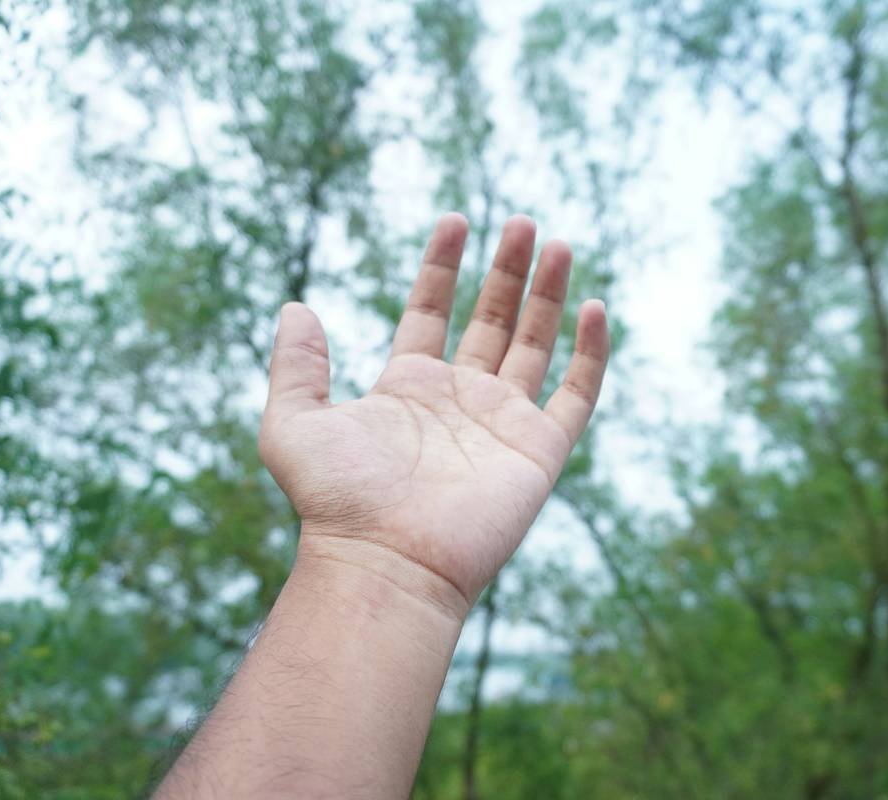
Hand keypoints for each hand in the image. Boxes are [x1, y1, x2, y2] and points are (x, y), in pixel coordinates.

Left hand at [258, 213, 609, 613]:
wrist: (385, 561)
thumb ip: (296, 365)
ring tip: (558, 243)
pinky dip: (589, 355)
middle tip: (523, 223)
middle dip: (508, 271)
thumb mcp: (294, 423)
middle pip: (492, 320)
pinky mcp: (538, 450)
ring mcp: (502, 424)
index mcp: (408, 387)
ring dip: (548, 296)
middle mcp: (459, 400)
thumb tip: (296, 307)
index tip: (455, 221)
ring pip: (536, 345)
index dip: (442, 267)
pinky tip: (593, 309)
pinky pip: (575, 396)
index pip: (432, 310)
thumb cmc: (335, 502)